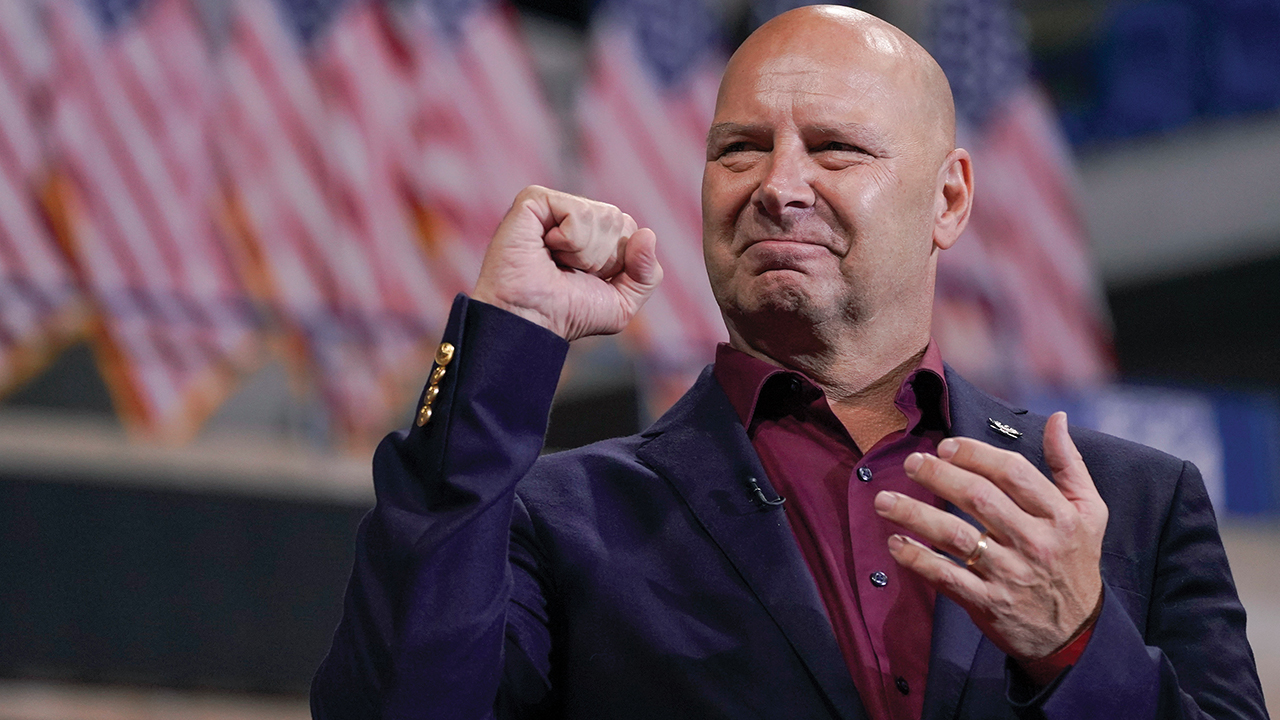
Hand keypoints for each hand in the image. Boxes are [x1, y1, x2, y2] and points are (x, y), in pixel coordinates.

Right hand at [472, 186, 662, 341]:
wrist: (531, 320)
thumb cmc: (568, 314)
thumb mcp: (622, 303)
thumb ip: (647, 274)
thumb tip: (647, 234)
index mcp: (593, 234)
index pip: (631, 231)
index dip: (619, 263)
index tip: (589, 279)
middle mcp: (573, 216)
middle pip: (619, 221)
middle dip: (603, 257)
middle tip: (570, 271)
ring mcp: (554, 206)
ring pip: (604, 216)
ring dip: (585, 252)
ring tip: (556, 262)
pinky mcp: (535, 200)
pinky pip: (580, 212)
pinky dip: (570, 239)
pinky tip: (547, 249)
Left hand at [873, 412, 1107, 659]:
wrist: (1076, 633)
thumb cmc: (1075, 561)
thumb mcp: (1090, 512)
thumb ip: (1070, 464)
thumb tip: (1057, 419)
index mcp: (1060, 515)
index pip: (1013, 473)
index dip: (976, 454)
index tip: (946, 446)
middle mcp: (1035, 543)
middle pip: (979, 499)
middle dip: (939, 476)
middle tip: (911, 462)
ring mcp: (1009, 575)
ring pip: (956, 537)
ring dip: (915, 515)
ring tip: (884, 500)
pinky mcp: (988, 602)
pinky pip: (946, 577)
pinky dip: (918, 560)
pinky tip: (896, 543)